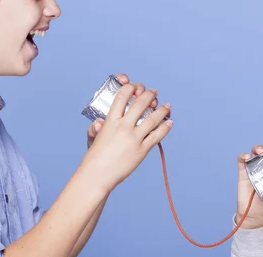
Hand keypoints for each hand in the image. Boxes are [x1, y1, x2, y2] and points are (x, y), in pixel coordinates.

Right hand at [82, 74, 172, 192]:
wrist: (97, 175)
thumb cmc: (94, 157)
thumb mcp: (93, 137)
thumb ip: (96, 127)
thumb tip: (99, 121)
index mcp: (110, 121)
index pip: (122, 97)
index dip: (130, 88)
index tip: (136, 87)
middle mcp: (123, 127)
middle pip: (140, 104)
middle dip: (149, 94)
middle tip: (154, 92)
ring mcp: (134, 138)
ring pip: (152, 118)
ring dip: (162, 109)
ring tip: (167, 105)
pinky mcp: (142, 150)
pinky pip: (157, 135)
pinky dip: (165, 127)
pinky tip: (169, 122)